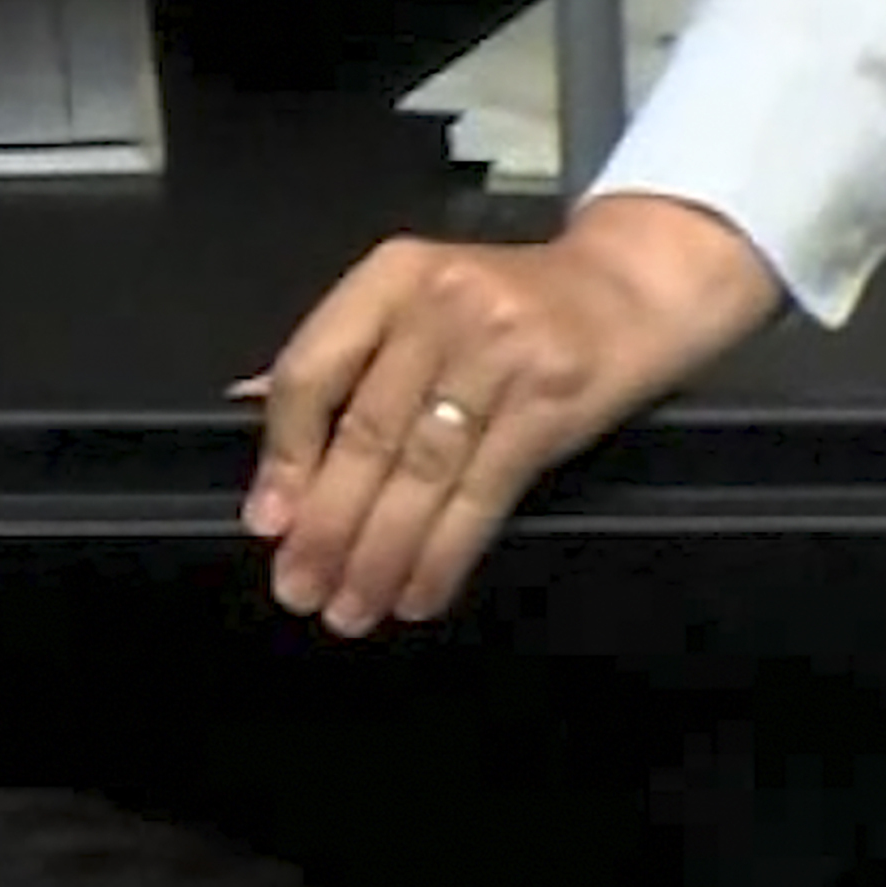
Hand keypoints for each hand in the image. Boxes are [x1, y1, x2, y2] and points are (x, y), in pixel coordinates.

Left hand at [242, 197, 783, 632]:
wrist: (639, 283)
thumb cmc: (511, 304)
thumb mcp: (418, 304)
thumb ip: (343, 357)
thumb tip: (246, 412)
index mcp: (390, 277)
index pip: (311, 373)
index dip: (281, 458)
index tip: (266, 524)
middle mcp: (442, 306)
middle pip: (363, 435)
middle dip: (325, 527)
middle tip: (298, 589)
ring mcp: (502, 349)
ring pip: (420, 473)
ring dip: (379, 555)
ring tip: (351, 609)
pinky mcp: (553, 396)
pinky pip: (482, 492)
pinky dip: (444, 552)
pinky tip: (418, 593)